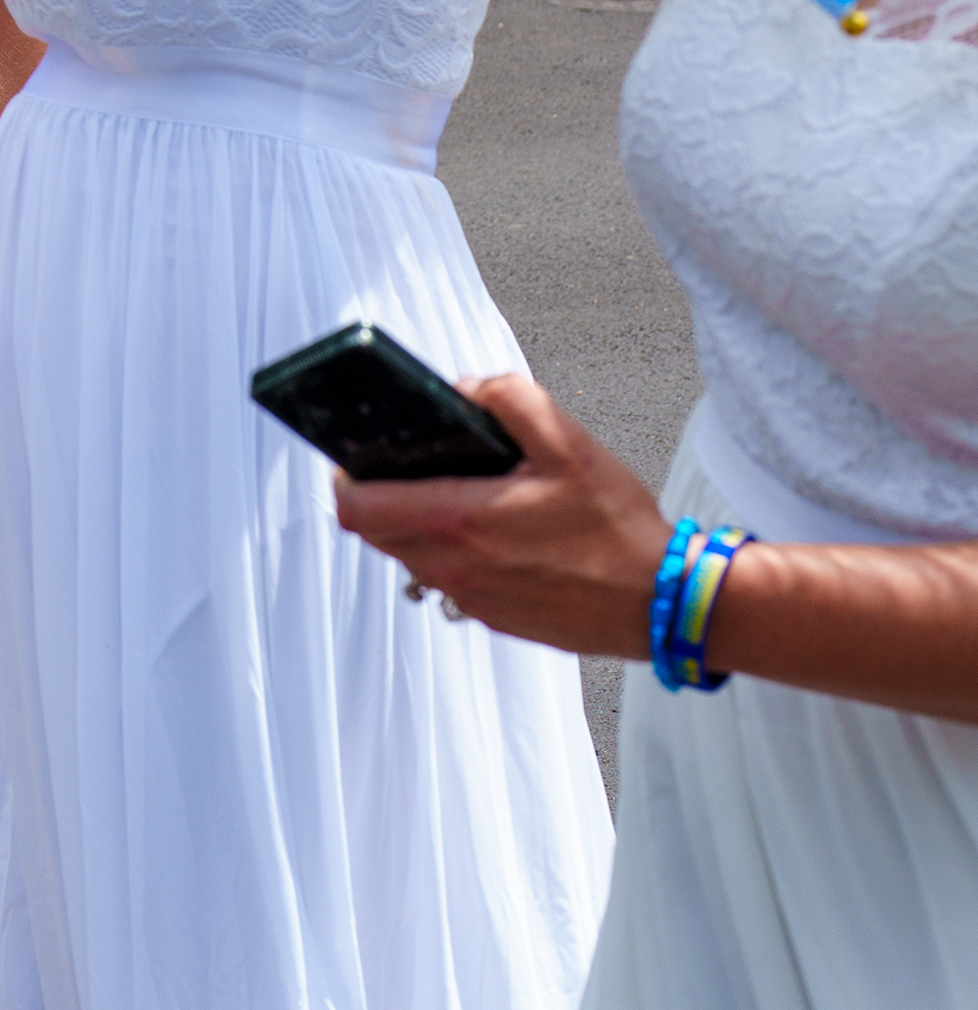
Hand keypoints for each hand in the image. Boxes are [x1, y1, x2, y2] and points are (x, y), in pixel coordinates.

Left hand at [331, 374, 669, 655]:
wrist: (664, 602)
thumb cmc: (618, 527)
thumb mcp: (569, 444)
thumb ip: (509, 399)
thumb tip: (463, 391)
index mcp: (461, 521)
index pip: (357, 508)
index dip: (345, 479)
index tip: (355, 457)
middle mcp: (454, 567)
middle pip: (375, 532)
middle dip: (379, 496)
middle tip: (412, 467)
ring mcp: (470, 599)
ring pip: (409, 556)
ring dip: (416, 524)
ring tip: (458, 493)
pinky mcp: (491, 618)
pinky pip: (447, 579)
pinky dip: (451, 552)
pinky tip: (492, 532)